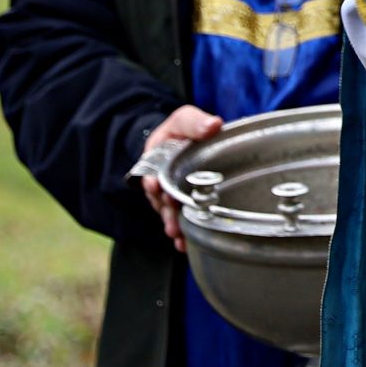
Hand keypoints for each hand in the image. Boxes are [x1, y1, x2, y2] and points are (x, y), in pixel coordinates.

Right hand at [140, 105, 221, 252]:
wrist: (184, 143)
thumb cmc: (182, 130)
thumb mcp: (184, 120)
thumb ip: (194, 123)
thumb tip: (214, 124)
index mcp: (156, 159)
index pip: (151, 173)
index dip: (155, 182)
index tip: (156, 188)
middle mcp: (159, 180)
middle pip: (159, 199)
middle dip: (165, 210)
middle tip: (172, 220)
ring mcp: (169, 194)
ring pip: (168, 213)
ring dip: (173, 224)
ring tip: (178, 236)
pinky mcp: (181, 205)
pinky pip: (179, 220)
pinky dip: (182, 233)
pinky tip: (186, 246)